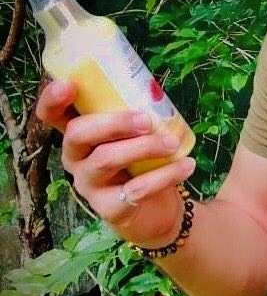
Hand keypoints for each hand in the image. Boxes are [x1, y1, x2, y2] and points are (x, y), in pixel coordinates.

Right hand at [36, 79, 195, 247]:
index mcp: (79, 134)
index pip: (52, 115)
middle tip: (146, 120)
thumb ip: (136, 113)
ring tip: (172, 143)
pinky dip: (166, 174)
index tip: (68, 85)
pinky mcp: (109, 208)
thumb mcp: (136, 135)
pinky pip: (135, 189)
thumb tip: (156, 89)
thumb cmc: (142, 161)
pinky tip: (187, 165)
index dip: (52, 99)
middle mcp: (75, 158)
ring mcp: (89, 185)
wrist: (156, 210)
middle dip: (113, 122)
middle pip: (77, 134)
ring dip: (144, 147)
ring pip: (106, 160)